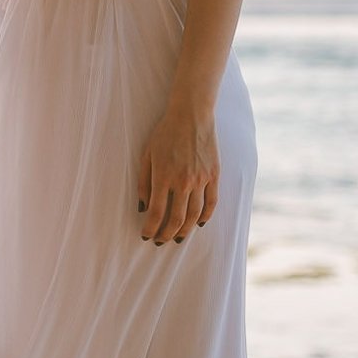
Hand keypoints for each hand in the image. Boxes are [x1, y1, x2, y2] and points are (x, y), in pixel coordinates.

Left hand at [137, 102, 218, 243]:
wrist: (192, 116)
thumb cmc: (165, 134)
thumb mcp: (146, 155)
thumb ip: (144, 183)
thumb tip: (143, 208)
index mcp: (163, 176)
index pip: (156, 213)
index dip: (151, 228)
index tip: (146, 236)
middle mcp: (183, 181)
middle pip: (176, 218)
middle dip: (167, 234)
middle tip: (161, 241)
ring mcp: (201, 179)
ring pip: (195, 215)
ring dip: (185, 230)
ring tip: (178, 237)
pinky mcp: (214, 175)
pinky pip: (212, 202)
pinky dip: (206, 216)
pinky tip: (198, 224)